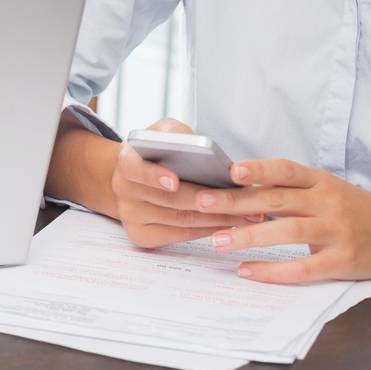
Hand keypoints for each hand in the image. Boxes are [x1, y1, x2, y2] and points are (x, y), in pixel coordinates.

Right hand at [109, 118, 259, 248]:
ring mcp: (131, 217)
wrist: (133, 180)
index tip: (174, 180)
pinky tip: (228, 224)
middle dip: (207, 201)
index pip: (135, 168)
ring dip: (216, 219)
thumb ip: (175, 132)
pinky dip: (206, 231)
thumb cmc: (155, 153)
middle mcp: (124, 191)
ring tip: (246, 213)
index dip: (153, 175)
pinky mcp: (142, 236)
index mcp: (125, 161)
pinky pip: (179, 236)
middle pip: (168, 200)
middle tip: (240, 201)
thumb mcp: (161, 133)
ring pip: (179, 221)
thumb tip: (193, 142)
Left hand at [197, 158, 370, 282]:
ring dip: (250, 235)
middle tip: (202, 203)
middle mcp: (328, 202)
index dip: (259, 168)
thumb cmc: (356, 210)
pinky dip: (274, 270)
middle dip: (236, 201)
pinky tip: (248, 271)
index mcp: (321, 182)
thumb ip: (291, 190)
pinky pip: (304, 267)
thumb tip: (239, 188)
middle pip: (277, 198)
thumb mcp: (327, 190)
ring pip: (287, 230)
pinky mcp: (344, 261)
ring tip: (218, 240)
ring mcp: (337, 232)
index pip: (286, 170)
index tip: (230, 171)